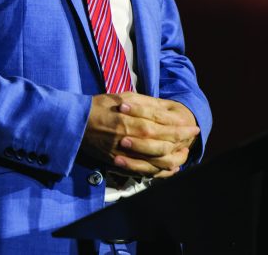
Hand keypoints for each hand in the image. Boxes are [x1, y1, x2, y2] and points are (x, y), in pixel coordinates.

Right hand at [81, 92, 199, 178]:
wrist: (74, 123)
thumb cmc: (100, 106)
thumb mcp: (123, 97)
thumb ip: (146, 104)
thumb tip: (168, 108)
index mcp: (129, 117)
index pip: (160, 122)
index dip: (179, 125)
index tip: (192, 125)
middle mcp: (126, 135)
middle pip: (160, 140)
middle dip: (180, 139)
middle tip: (193, 135)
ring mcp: (121, 151)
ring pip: (153, 158)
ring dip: (172, 156)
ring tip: (185, 151)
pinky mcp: (116, 162)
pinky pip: (141, 170)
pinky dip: (158, 170)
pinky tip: (169, 167)